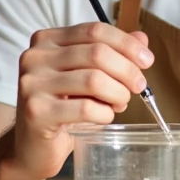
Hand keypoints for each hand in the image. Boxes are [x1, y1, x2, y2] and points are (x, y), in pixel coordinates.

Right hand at [11, 24, 152, 179]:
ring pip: (94, 80)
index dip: (126, 44)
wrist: (32, 148)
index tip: (147, 60)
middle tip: (139, 87)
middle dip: (127, 70)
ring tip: (120, 103)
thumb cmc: (63, 108)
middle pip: (97, 53)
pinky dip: (105, 114)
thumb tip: (142, 39)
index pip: (94, 30)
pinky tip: (104, 117)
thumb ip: (112, 54)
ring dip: (118, 93)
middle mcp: (34, 57)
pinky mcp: (36, 111)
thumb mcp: (87, 76)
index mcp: (46, 40)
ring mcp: (32, 84)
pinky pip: (85, 108)